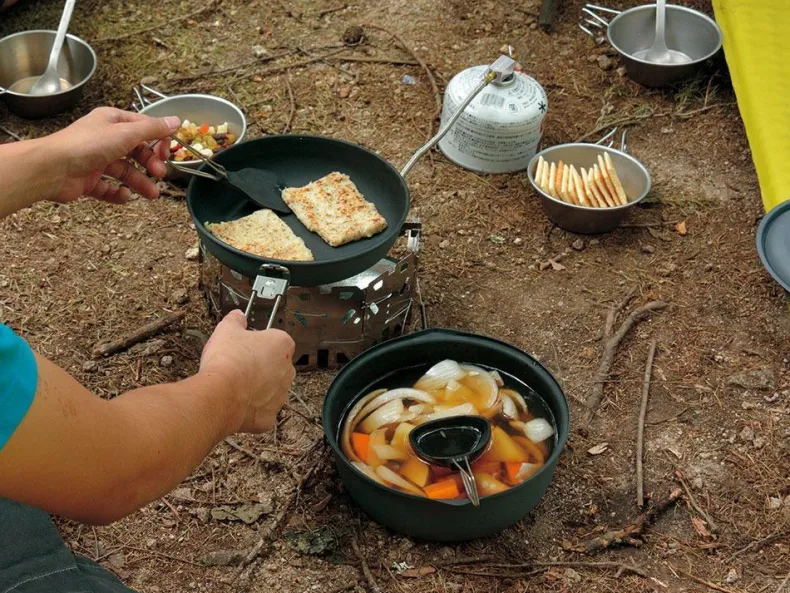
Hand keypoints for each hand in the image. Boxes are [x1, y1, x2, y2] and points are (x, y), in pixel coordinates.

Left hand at [47, 107, 180, 204]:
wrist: (52, 168)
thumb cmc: (86, 145)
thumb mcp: (126, 133)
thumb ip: (152, 129)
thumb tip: (176, 121)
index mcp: (113, 122)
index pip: (144, 129)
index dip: (158, 141)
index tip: (167, 154)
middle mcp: (105, 139)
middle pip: (136, 152)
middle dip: (150, 164)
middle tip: (159, 174)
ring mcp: (97, 160)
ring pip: (125, 172)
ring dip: (140, 183)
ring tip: (151, 195)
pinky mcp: (89, 180)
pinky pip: (109, 188)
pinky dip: (119, 194)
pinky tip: (124, 196)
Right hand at [199, 310, 295, 433]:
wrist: (221, 394)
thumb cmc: (227, 360)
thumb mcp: (226, 330)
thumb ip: (235, 320)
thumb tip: (238, 315)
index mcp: (282, 345)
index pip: (276, 340)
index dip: (259, 343)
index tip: (246, 346)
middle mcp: (288, 370)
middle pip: (276, 365)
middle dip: (261, 366)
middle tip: (239, 366)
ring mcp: (281, 395)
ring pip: (271, 390)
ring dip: (258, 388)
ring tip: (235, 386)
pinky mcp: (270, 417)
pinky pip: (262, 411)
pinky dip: (251, 410)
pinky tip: (236, 404)